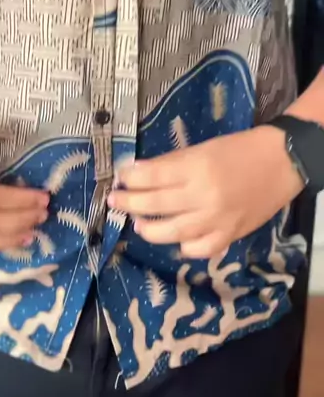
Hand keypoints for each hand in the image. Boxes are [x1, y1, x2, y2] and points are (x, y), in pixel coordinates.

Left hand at [108, 126, 304, 258]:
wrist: (281, 162)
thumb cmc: (239, 150)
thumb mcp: (202, 148)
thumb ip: (172, 163)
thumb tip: (139, 172)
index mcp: (197, 168)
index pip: (152, 176)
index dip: (130, 178)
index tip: (119, 177)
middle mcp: (204, 196)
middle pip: (155, 205)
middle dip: (129, 203)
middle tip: (115, 201)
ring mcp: (217, 219)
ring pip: (172, 233)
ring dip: (149, 229)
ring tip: (139, 224)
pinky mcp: (230, 235)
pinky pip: (200, 249)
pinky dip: (185, 247)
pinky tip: (176, 240)